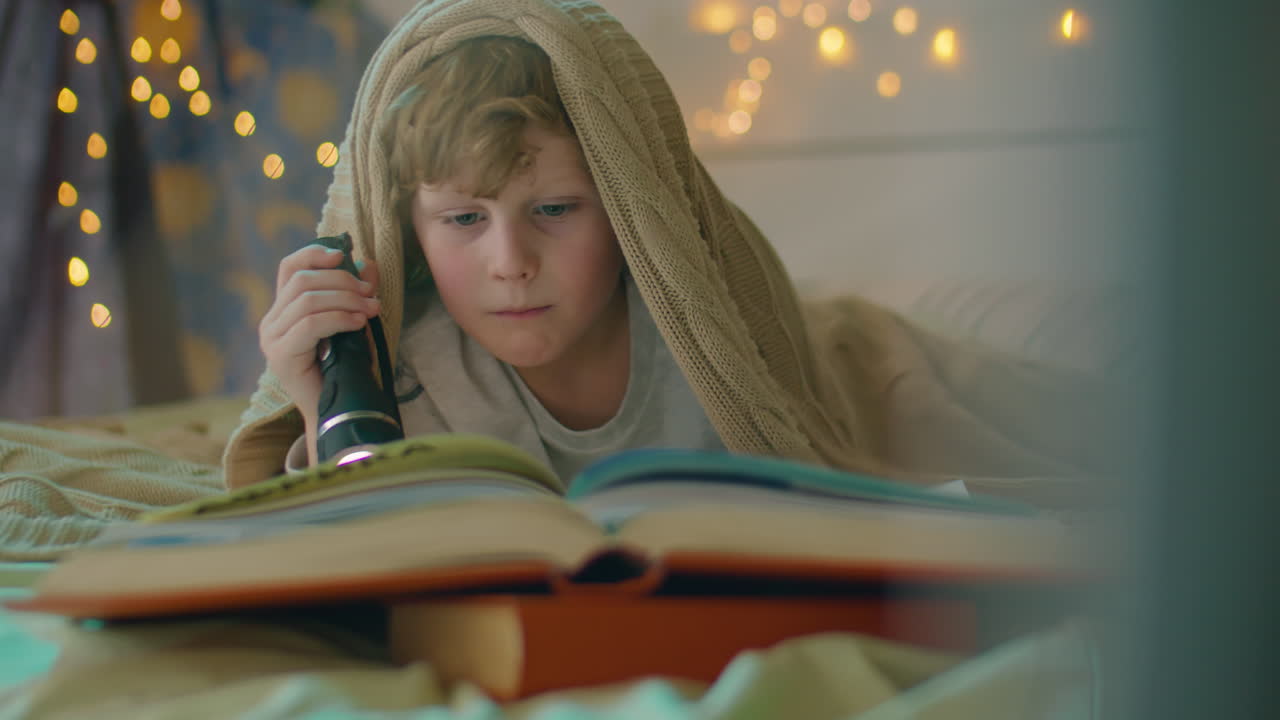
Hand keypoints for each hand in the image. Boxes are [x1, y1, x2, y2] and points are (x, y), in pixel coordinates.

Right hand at [258, 243, 380, 423]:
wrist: (336, 411)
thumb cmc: (344, 369)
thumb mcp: (352, 323)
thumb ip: (356, 294)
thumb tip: (369, 264)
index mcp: (284, 309)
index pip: (290, 268)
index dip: (314, 254)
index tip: (344, 256)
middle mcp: (272, 321)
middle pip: (302, 281)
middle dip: (342, 281)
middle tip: (371, 295)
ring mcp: (273, 338)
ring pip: (307, 300)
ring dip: (346, 300)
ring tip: (371, 310)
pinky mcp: (281, 355)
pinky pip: (310, 324)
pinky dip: (339, 318)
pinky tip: (358, 323)